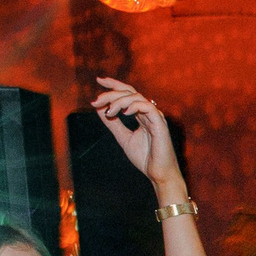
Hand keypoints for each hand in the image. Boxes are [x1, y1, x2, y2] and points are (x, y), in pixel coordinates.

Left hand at [91, 77, 181, 192]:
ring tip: (108, 112)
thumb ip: (113, 123)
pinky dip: (134, 106)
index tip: (99, 81)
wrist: (158, 174)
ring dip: (119, 101)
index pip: (128, 94)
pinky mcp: (160, 124)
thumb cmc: (145, 158)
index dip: (114, 85)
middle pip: (130, 92)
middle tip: (96, 100)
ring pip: (137, 97)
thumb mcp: (123, 137)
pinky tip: (123, 112)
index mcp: (142, 115)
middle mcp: (149, 113)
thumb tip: (99, 109)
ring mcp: (156, 117)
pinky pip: (147, 107)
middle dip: (111, 92)